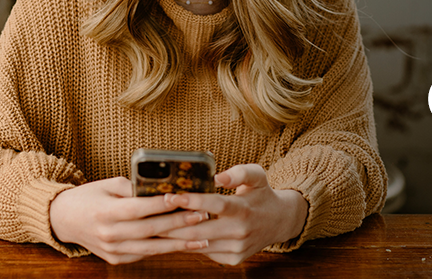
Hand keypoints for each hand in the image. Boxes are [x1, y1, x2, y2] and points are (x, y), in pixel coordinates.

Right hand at [49, 177, 209, 263]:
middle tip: (202, 215)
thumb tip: (163, 185)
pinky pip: (144, 254)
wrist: (64, 220)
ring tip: (202, 237)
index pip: (138, 208)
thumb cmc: (90, 197)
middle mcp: (109, 234)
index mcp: (105, 212)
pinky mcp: (116, 259)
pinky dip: (164, 249)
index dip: (161, 204)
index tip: (182, 198)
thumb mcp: (108, 185)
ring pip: (151, 248)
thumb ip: (133, 187)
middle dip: (178, 223)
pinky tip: (184, 244)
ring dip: (179, 243)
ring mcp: (112, 250)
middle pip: (149, 230)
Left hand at [163, 164, 308, 265]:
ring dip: (175, 236)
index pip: (216, 205)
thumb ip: (239, 172)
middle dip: (173, 222)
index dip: (193, 200)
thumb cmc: (262, 194)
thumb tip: (217, 176)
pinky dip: (188, 244)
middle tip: (152, 213)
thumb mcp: (257, 175)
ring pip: (198, 244)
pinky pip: (204, 252)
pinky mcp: (232, 259)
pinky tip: (174, 235)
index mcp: (244, 209)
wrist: (279, 222)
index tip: (171, 195)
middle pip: (199, 230)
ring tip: (156, 224)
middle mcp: (240, 232)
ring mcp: (236, 248)